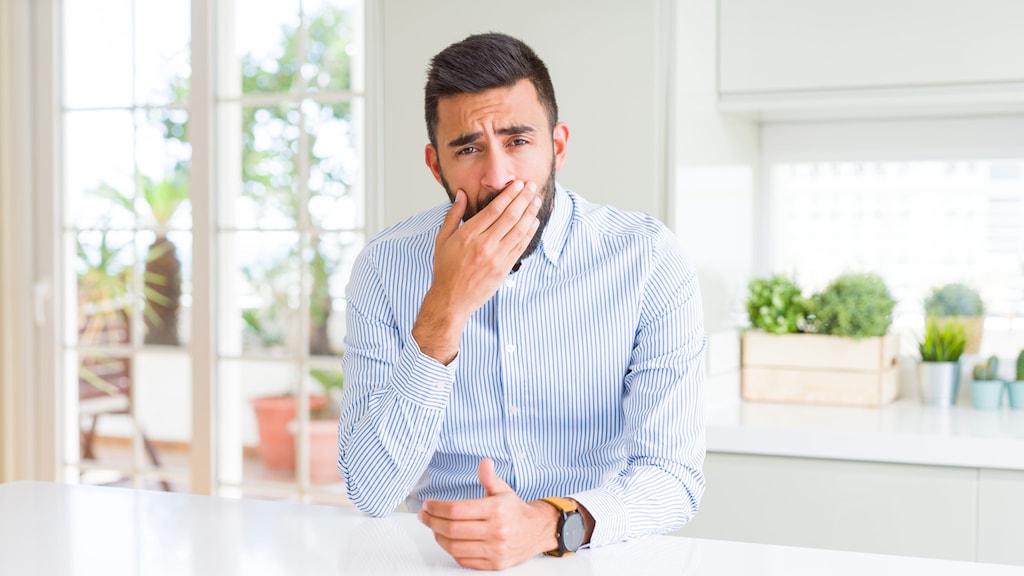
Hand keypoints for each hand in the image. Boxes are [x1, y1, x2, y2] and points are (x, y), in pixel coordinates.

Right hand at [413, 181, 540, 363]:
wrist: (451, 299)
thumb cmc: (445, 269)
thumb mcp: (442, 239)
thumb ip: (454, 215)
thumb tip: (462, 194)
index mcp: (468, 235)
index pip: (494, 209)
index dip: (508, 194)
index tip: (517, 184)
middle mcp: (484, 245)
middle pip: (510, 216)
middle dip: (523, 199)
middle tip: (531, 186)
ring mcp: (496, 257)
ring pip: (519, 230)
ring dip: (530, 213)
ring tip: (536, 200)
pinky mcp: (504, 268)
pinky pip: (520, 246)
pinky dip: (529, 233)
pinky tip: (533, 222)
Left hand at [418, 458, 557, 570]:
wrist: (536, 532)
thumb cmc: (515, 511)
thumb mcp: (504, 490)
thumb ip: (490, 478)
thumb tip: (484, 462)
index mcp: (496, 509)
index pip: (456, 509)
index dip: (437, 507)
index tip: (427, 505)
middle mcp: (496, 531)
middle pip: (452, 529)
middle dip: (432, 521)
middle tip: (424, 516)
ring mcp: (495, 550)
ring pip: (454, 547)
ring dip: (438, 537)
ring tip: (434, 528)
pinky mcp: (494, 565)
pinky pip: (464, 560)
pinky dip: (451, 550)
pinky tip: (448, 541)